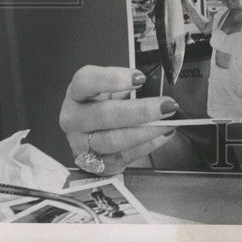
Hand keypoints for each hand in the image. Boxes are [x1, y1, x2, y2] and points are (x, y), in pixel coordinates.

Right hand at [59, 66, 178, 173]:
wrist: (94, 133)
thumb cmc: (108, 103)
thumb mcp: (114, 88)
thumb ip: (131, 84)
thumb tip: (159, 85)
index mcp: (77, 92)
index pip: (86, 81)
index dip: (113, 79)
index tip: (140, 78)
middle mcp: (74, 118)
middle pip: (105, 114)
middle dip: (140, 110)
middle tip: (166, 105)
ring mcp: (81, 144)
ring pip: (113, 140)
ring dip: (146, 131)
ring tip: (168, 123)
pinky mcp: (95, 163)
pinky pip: (123, 156)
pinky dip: (147, 145)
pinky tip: (163, 134)